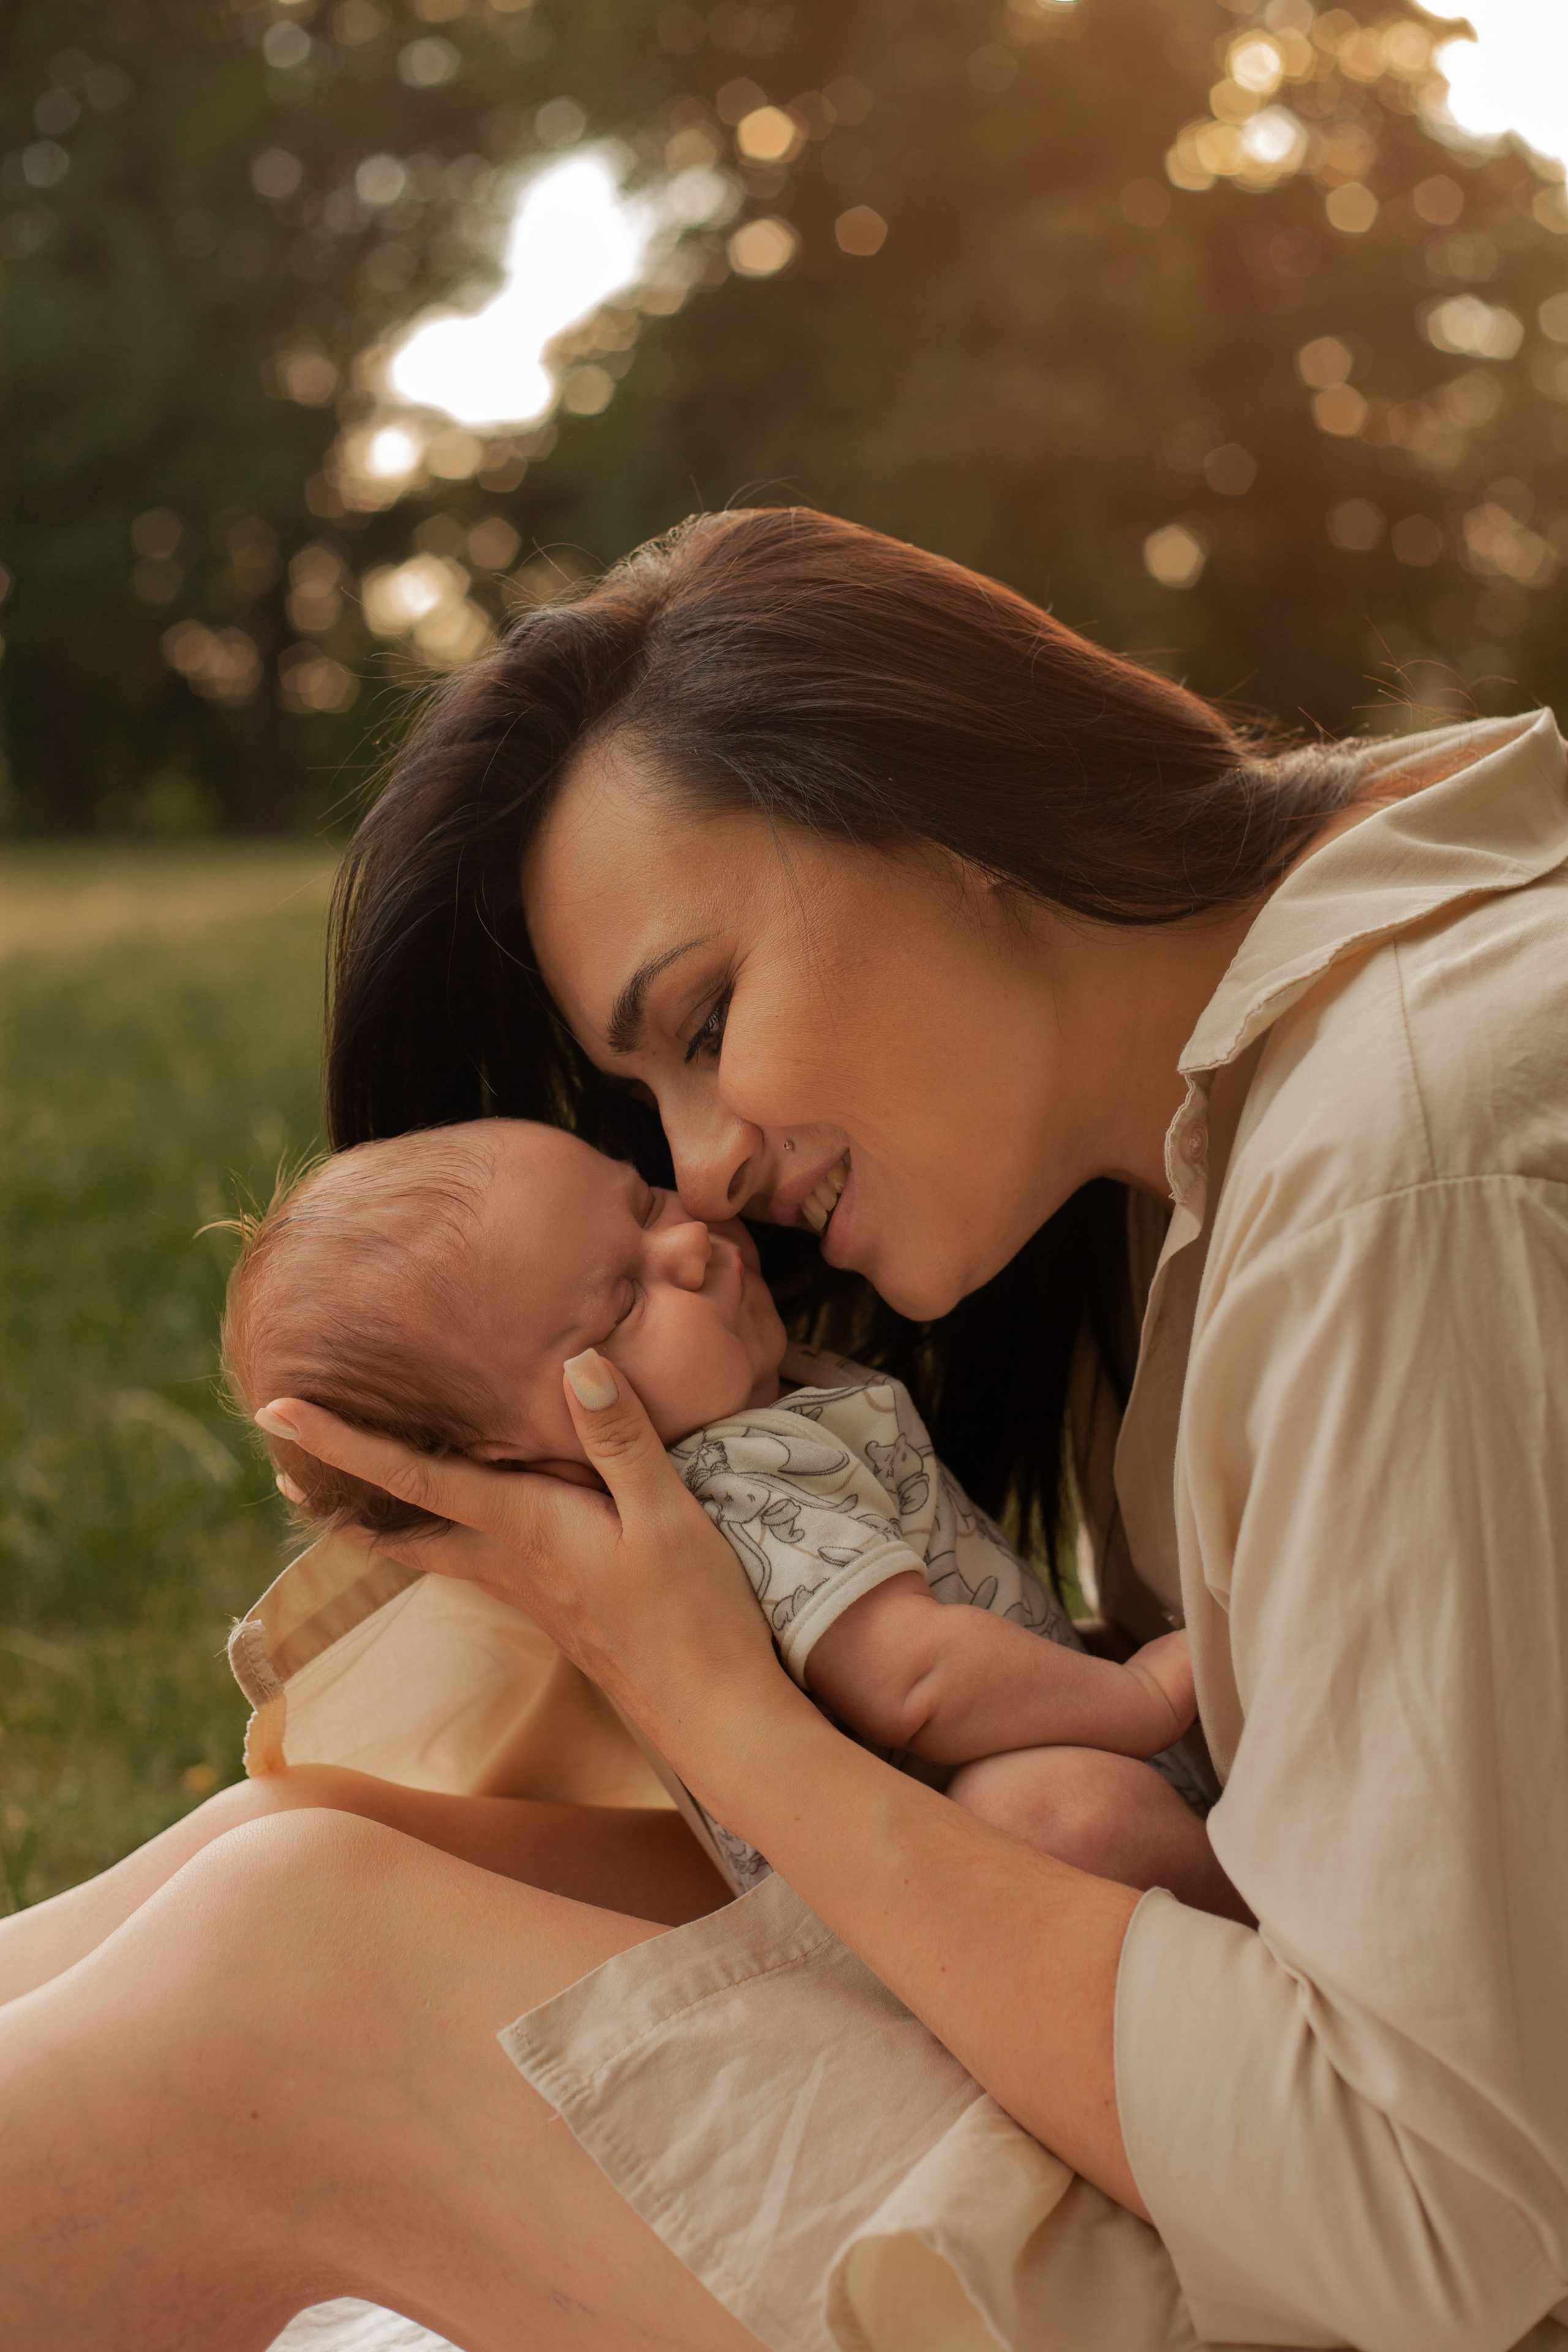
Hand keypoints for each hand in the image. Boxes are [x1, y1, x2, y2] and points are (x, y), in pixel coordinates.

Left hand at [254, 1352, 781, 1754]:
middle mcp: (514, 1564)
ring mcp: (534, 1595)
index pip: (414, 1480)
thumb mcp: (667, 1515)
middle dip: (344, 1498)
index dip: (342, 1443)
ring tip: (348, 1502)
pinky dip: (446, 1542)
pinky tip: (468, 1535)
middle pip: (405, 1527)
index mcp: (527, 1529)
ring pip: (439, 1551)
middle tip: (284, 1473)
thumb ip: (619, 1438)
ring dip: (388, 1524)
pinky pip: (482, 1565)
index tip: (275, 1414)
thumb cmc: (698, 1616)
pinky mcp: (560, 1613)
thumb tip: (574, 1361)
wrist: (718, 1718)